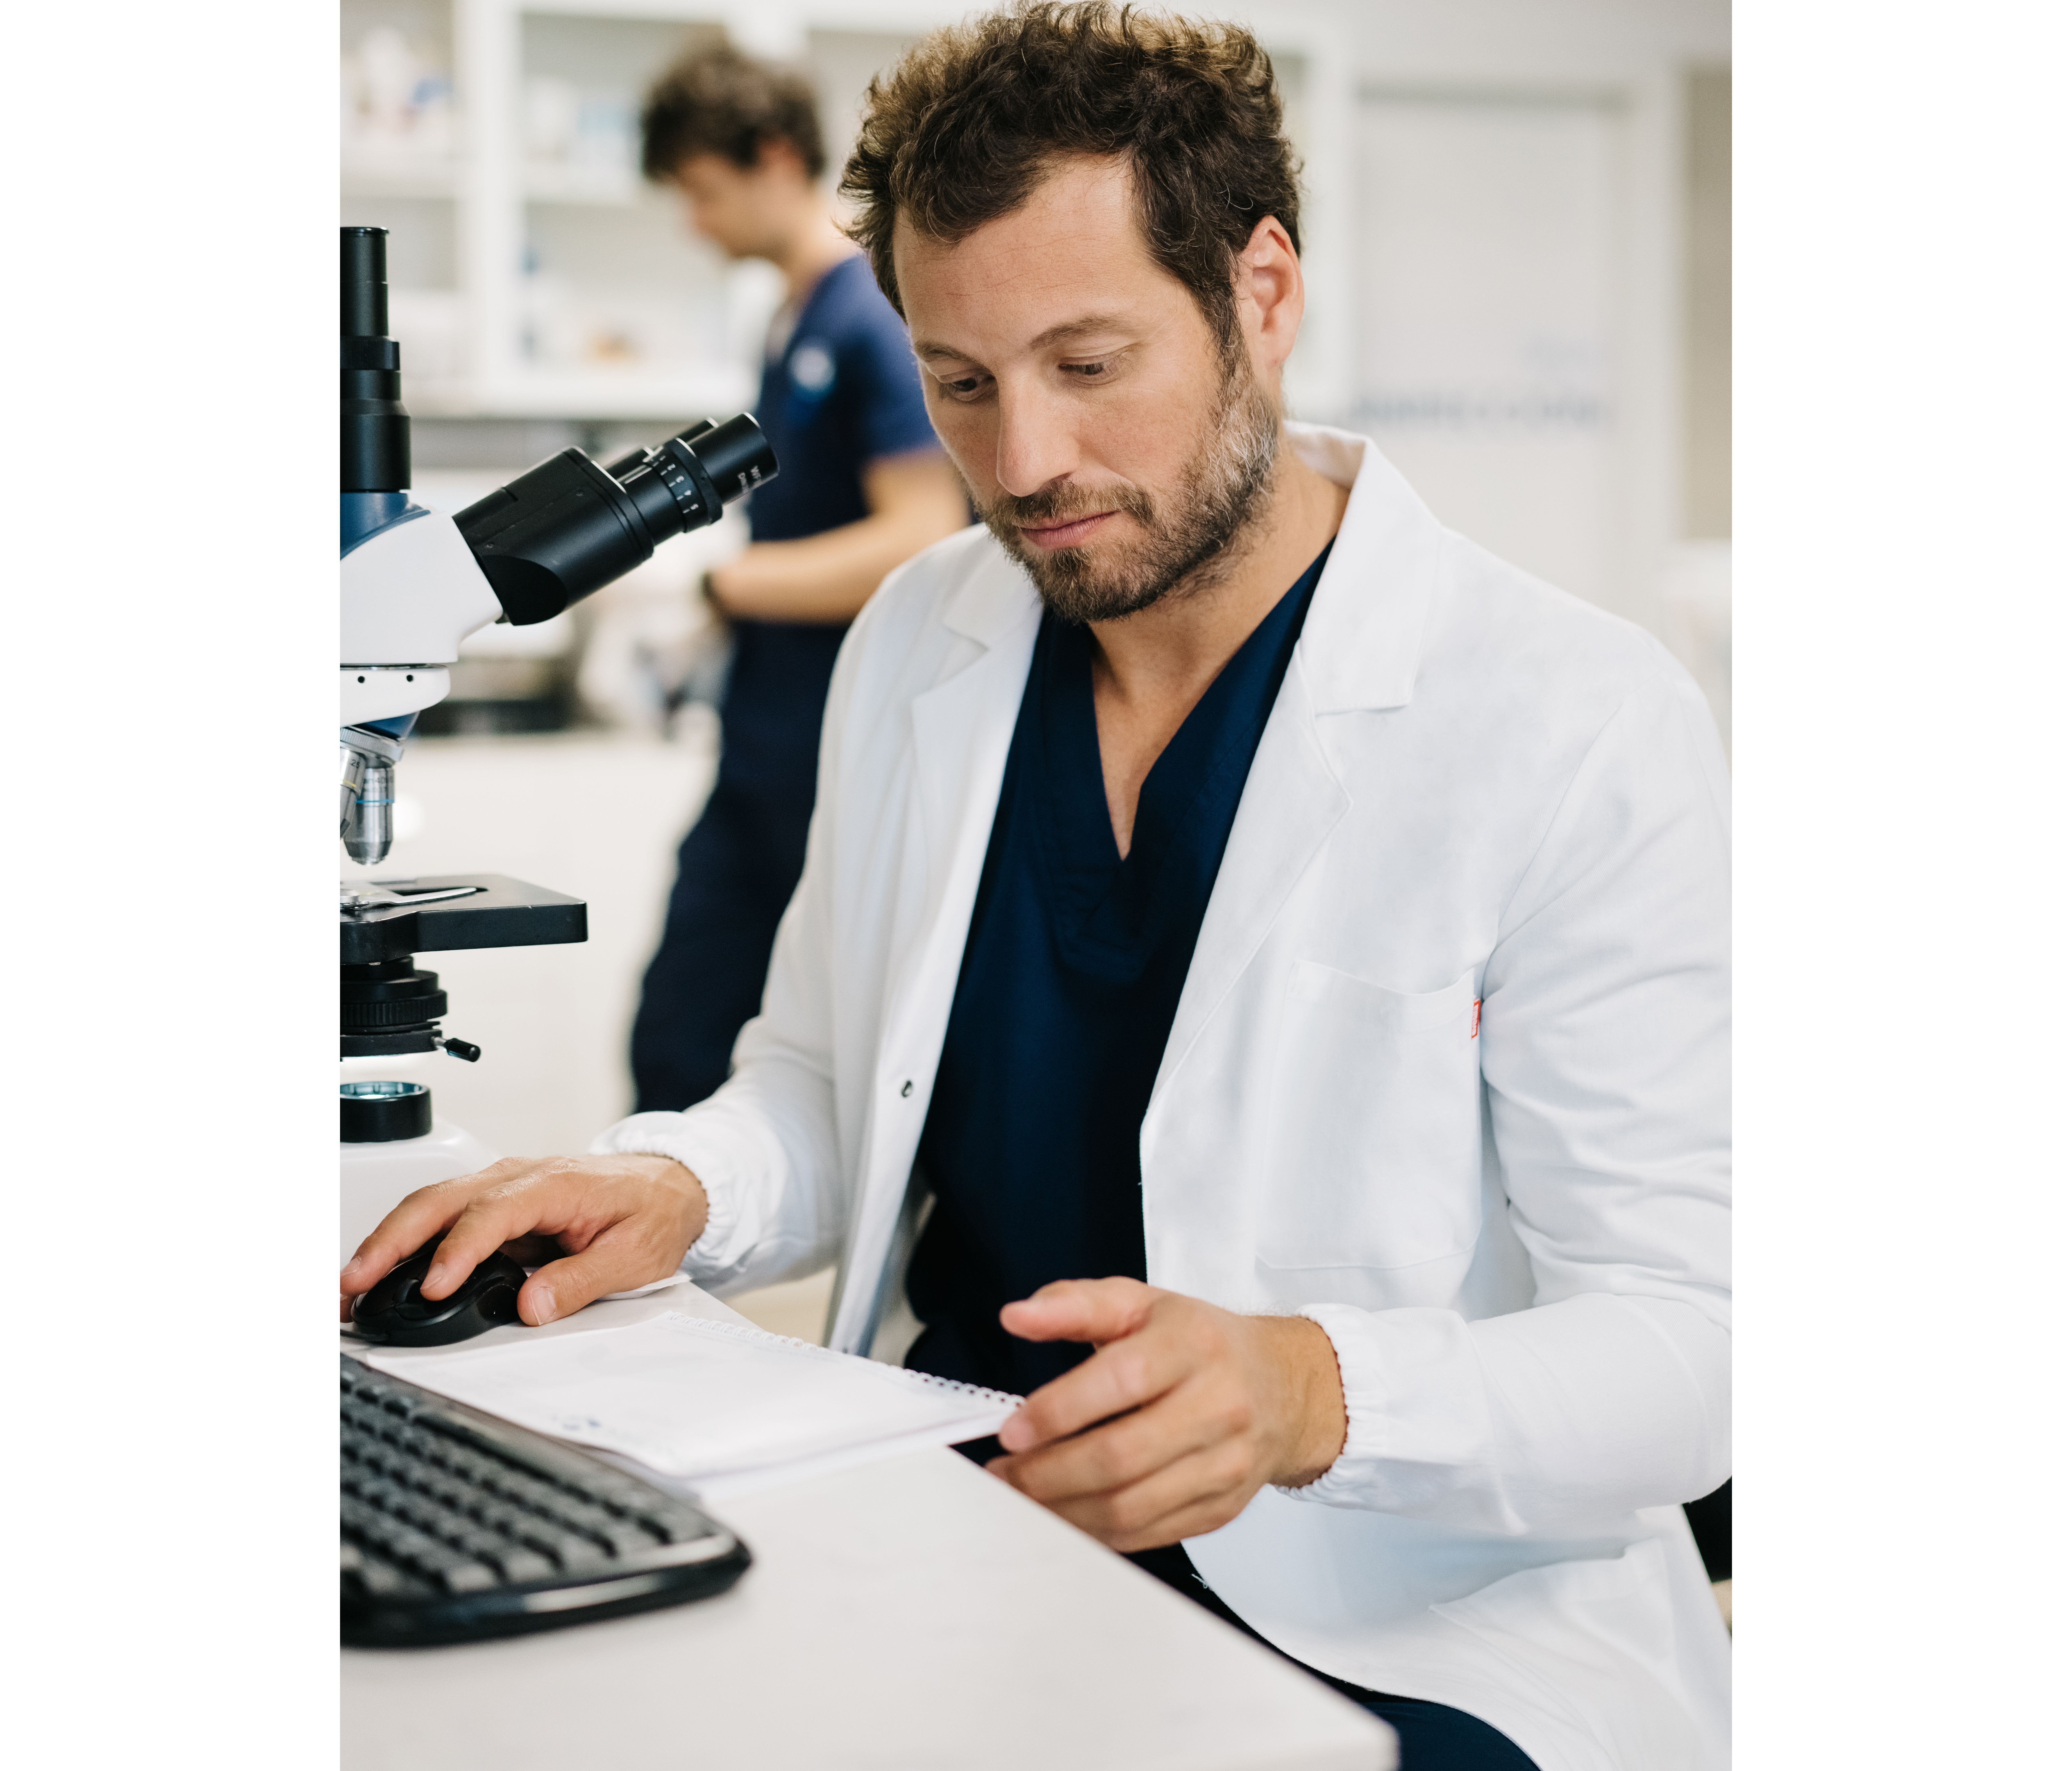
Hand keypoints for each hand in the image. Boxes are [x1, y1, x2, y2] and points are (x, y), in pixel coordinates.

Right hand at [337, 1154, 707, 1327]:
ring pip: (431, 1204)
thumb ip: (581, 1279)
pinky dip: (404, 1240)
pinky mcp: (494, 1203)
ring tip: (350, 1284)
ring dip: (387, 1240)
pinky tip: (380, 1269)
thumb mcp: (635, 1254)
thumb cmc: (652, 1212)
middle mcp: (519, 1177)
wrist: (669, 1184)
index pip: (491, 1214)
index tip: (432, 1286)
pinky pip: (441, 1216)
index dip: (457, 1250)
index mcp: (554, 1184)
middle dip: (391, 1240)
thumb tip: (532, 1306)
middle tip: (354, 1283)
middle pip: (441, 1200)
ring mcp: (502, 1187)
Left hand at [986, 1278, 1346, 1551]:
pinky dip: (1096, 1532)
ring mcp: (1224, 1464)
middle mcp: (1217, 1405)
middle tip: (1004, 1473)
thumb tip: (1016, 1315)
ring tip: (1022, 1497)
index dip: (1060, 1410)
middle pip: (1122, 1455)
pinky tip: (1064, 1514)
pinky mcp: (1221, 1508)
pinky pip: (1147, 1533)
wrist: (1283, 1387)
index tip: (1012, 1429)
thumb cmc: (1199, 1343)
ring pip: (1131, 1505)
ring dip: (1064, 1510)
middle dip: (1048, 1473)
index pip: (1122, 1381)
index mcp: (1193, 1345)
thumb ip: (1073, 1304)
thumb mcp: (1139, 1302)